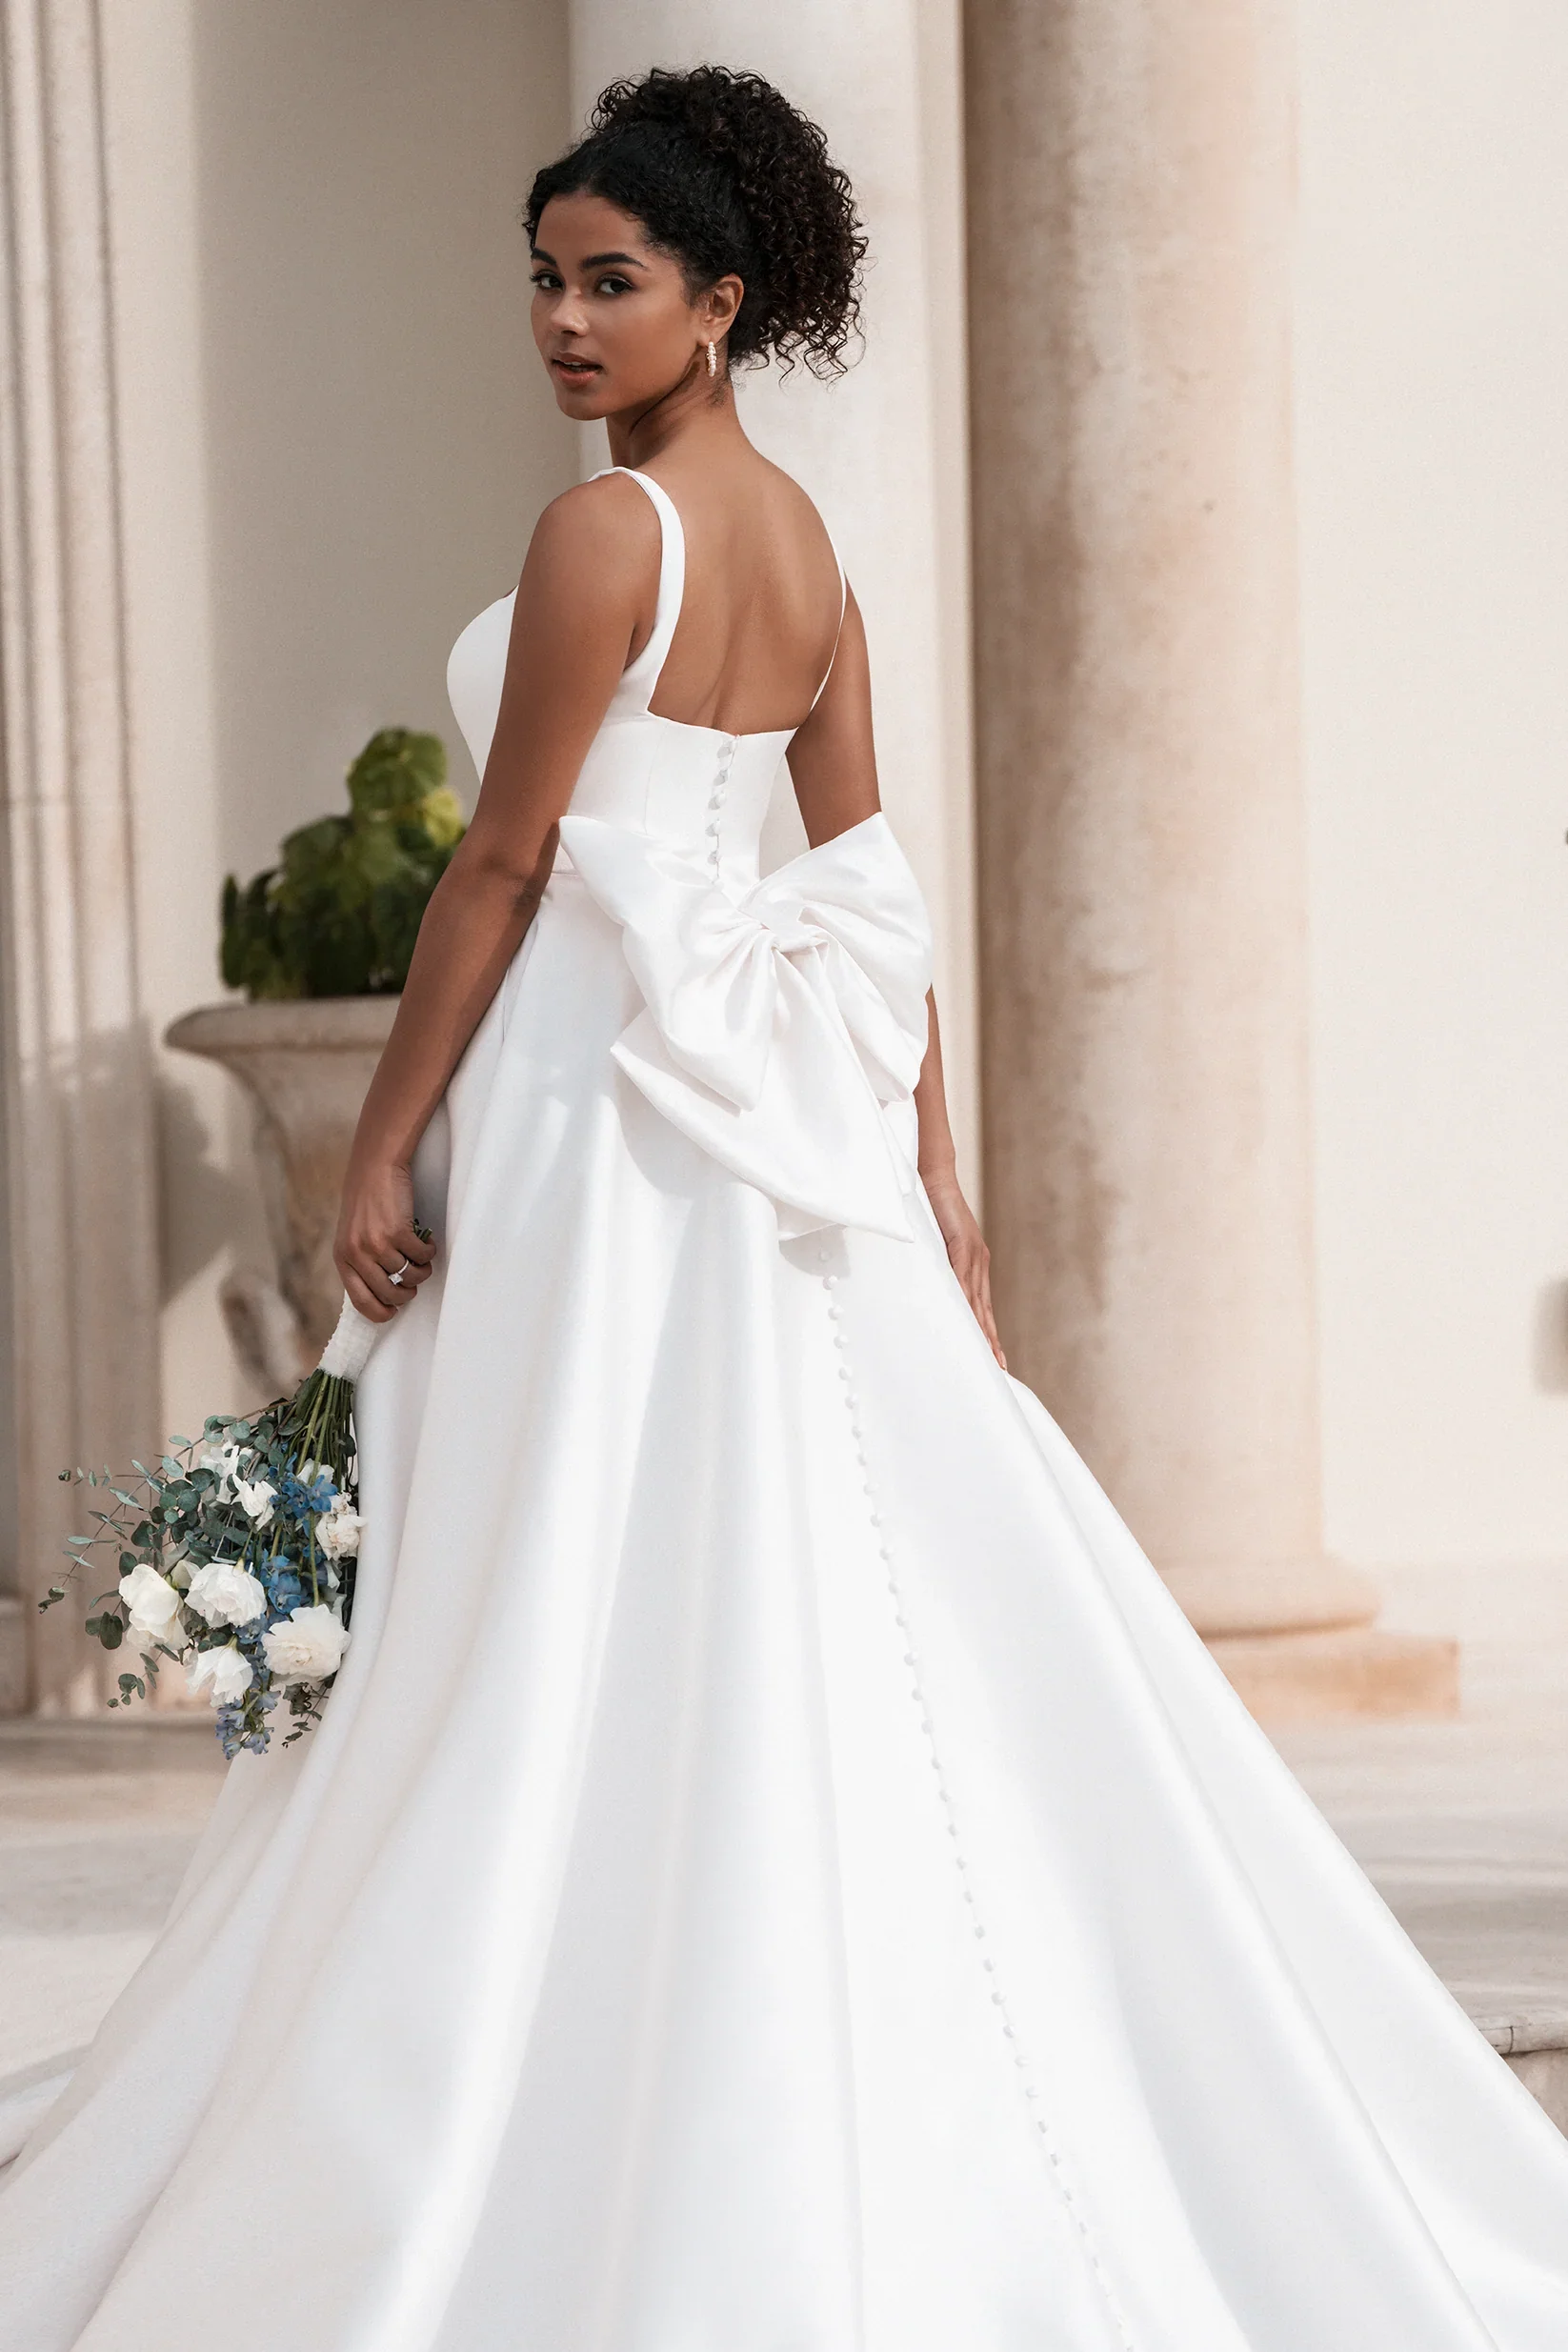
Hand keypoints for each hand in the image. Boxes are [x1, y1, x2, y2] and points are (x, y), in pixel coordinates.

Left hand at [333, 1156, 434, 1323]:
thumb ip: (361, 1262)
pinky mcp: (398, 1231)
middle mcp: (357, 1253)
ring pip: (409, 1275)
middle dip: (407, 1294)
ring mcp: (378, 1243)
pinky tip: (426, 1243)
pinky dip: (429, 1252)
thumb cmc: (367, 1201)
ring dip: (421, 1270)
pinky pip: (421, 1256)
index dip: (380, 1312)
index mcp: (343, 1258)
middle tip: (413, 1283)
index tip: (393, 1312)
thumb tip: (381, 1292)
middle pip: (389, 1293)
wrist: (375, 1166)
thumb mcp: (352, 1235)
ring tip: (421, 1258)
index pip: (360, 1301)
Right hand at [923, 1166, 1005, 1369]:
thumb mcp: (932, 1243)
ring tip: (988, 1356)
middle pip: (985, 1309)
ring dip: (982, 1331)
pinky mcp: (962, 1246)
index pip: (981, 1305)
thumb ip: (934, 1265)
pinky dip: (966, 1305)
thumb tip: (926, 1287)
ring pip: (978, 1302)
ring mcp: (972, 1254)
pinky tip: (968, 1325)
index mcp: (972, 1262)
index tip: (995, 1357)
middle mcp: (978, 1261)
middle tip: (999, 1367)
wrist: (932, 1174)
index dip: (987, 1332)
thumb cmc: (927, 1206)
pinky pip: (963, 1282)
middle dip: (992, 1340)